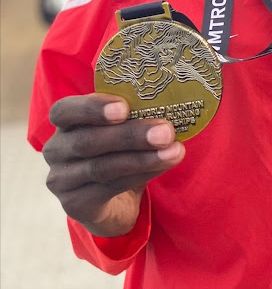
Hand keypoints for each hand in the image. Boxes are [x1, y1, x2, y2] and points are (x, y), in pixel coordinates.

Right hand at [43, 93, 184, 237]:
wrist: (113, 200)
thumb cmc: (118, 150)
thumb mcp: (122, 128)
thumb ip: (136, 116)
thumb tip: (173, 108)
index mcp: (65, 122)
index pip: (65, 111)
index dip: (92, 108)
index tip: (124, 107)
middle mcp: (56, 150)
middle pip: (88, 141)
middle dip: (130, 135)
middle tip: (165, 132)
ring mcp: (62, 180)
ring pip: (102, 167)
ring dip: (142, 158)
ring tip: (173, 152)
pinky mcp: (74, 205)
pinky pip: (108, 189)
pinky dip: (139, 176)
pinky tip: (161, 166)